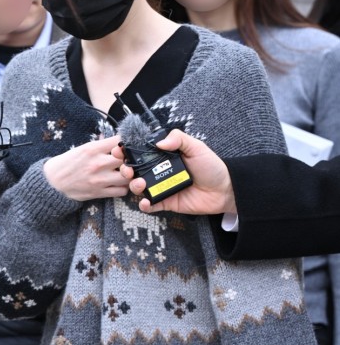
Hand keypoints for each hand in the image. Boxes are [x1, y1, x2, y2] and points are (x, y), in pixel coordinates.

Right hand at [44, 135, 128, 200]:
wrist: (52, 183)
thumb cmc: (66, 164)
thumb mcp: (81, 148)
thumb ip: (99, 145)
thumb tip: (114, 139)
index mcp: (92, 149)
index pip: (119, 141)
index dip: (128, 142)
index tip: (129, 144)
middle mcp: (98, 163)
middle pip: (127, 159)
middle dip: (132, 159)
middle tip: (131, 160)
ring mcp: (99, 179)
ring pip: (128, 177)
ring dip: (130, 175)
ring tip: (126, 172)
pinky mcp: (99, 192)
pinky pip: (121, 191)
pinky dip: (123, 187)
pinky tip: (119, 183)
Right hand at [112, 129, 235, 215]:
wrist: (224, 190)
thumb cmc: (211, 167)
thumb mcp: (196, 147)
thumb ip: (178, 139)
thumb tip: (159, 142)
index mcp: (164, 156)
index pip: (142, 153)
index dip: (129, 151)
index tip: (120, 151)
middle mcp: (160, 172)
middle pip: (136, 171)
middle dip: (127, 170)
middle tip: (128, 171)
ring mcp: (162, 188)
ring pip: (140, 188)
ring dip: (135, 186)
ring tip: (140, 185)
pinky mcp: (166, 203)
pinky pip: (150, 205)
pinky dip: (145, 205)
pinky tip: (147, 202)